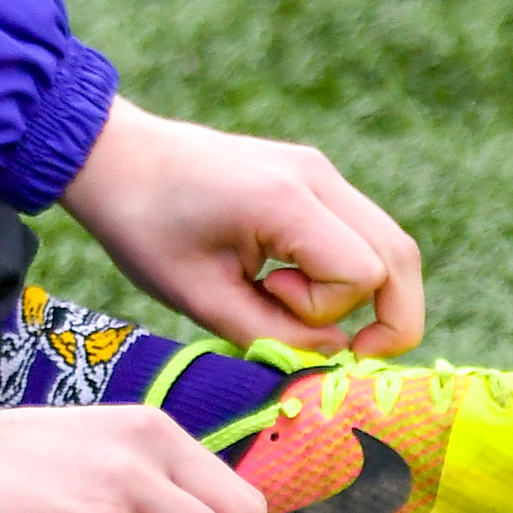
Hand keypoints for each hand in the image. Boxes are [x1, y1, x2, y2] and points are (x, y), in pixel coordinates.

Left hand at [57, 97, 426, 359]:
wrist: (111, 155)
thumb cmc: (142, 227)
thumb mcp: (198, 296)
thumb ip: (272, 335)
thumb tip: (336, 356)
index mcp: (285, 200)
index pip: (363, 273)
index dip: (328, 312)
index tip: (268, 302)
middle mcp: (317, 176)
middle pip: (400, 256)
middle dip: (385, 317)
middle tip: (339, 349)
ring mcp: (320, 170)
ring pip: (391, 243)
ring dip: (366, 293)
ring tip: (295, 306)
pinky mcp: (312, 174)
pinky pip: (361, 230)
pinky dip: (347, 269)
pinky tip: (291, 280)